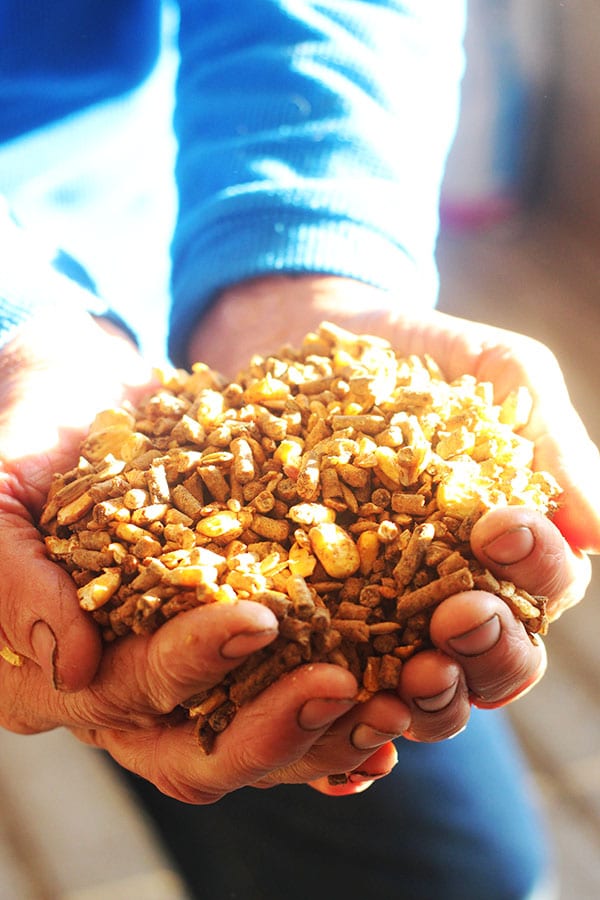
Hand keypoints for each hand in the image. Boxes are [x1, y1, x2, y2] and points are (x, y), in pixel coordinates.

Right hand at [0, 305, 409, 801]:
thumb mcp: (0, 489)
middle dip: (273, 728)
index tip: (257, 618)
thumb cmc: (29, 432)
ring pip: (257, 735)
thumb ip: (12, 573)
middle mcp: (123, 693)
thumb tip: (68, 661)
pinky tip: (398, 688)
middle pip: (199, 751)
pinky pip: (289, 691)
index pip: (123, 693)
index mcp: (53, 669)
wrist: (84, 396)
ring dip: (327, 731)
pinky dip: (341, 704)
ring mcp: (184, 673)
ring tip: (397, 701)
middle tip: (346, 687)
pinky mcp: (234, 644)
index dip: (188, 666)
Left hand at [188, 275, 599, 760]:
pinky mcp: (324, 621)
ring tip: (404, 680)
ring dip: (432, 699)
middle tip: (456, 618)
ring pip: (433, 690)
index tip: (498, 527)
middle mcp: (460, 593)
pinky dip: (354, 705)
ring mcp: (390, 616)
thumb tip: (599, 533)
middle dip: (488, 648)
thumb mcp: (499, 369)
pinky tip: (342, 700)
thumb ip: (554, 439)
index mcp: (513, 548)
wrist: (311, 341)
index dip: (534, 568)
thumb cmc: (420, 354)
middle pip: (499, 659)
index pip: (546, 585)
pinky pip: (346, 683)